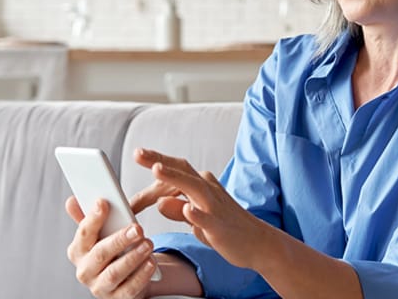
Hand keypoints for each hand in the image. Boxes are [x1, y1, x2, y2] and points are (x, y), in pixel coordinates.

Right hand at [65, 197, 156, 298]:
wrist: (123, 280)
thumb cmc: (111, 252)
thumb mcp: (101, 234)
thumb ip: (89, 218)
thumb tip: (72, 201)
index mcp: (78, 251)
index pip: (83, 234)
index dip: (93, 218)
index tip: (104, 202)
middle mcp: (85, 271)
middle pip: (100, 254)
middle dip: (119, 240)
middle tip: (137, 228)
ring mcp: (99, 287)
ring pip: (114, 273)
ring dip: (132, 258)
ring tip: (148, 244)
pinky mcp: (117, 298)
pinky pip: (129, 289)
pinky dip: (141, 276)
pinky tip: (151, 263)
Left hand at [132, 148, 274, 269]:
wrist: (258, 243)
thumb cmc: (226, 229)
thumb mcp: (197, 219)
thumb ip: (178, 209)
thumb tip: (159, 202)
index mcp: (202, 186)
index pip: (176, 170)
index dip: (156, 163)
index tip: (138, 154)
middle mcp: (208, 190)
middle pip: (182, 171)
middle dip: (159, 161)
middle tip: (138, 153)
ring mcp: (215, 207)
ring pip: (193, 188)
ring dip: (175, 178)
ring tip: (156, 170)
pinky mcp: (220, 226)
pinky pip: (207, 218)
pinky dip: (196, 213)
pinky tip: (186, 209)